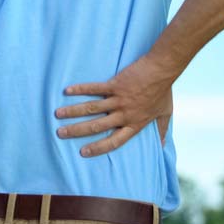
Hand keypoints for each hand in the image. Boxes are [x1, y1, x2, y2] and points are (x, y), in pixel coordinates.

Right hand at [55, 53, 176, 156]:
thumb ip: (162, 129)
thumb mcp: (165, 113)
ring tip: (58, 114)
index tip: (83, 152)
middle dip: (77, 131)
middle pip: (97, 126)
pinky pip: (94, 89)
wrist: (162, 70)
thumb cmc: (163, 91)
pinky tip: (67, 91)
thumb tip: (164, 145)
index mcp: (135, 124)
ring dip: (73, 112)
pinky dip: (80, 89)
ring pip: (92, 108)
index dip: (98, 148)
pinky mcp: (115, 85)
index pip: (114, 141)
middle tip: (60, 133)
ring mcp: (118, 100)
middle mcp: (124, 114)